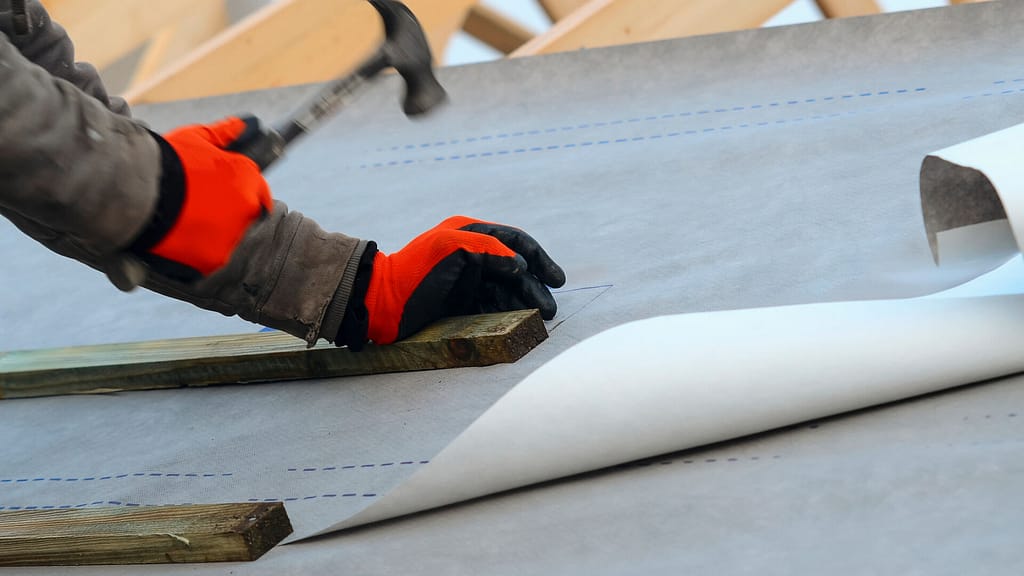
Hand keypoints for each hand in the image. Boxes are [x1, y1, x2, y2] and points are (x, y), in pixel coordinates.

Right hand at [129, 116, 271, 280]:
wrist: (137, 190)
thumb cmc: (166, 161)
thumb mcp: (194, 139)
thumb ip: (223, 133)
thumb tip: (245, 124)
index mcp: (248, 177)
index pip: (258, 193)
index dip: (240, 196)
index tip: (225, 200)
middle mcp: (248, 207)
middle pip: (247, 218)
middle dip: (229, 216)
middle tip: (201, 214)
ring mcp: (234, 234)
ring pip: (232, 240)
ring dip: (217, 237)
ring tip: (188, 229)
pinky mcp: (216, 259)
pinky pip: (214, 260)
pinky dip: (202, 255)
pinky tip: (183, 244)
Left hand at [356, 216, 565, 344]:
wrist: (382, 303)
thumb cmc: (414, 272)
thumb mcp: (449, 248)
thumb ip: (487, 249)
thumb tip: (518, 267)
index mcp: (470, 233)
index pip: (514, 241)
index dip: (538, 258)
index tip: (555, 279)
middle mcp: (471, 254)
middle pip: (514, 269)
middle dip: (534, 287)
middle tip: (549, 309)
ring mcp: (467, 279)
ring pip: (506, 289)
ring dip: (524, 303)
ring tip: (539, 319)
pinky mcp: (461, 302)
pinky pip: (492, 306)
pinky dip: (508, 313)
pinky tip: (519, 322)